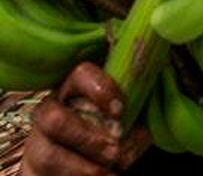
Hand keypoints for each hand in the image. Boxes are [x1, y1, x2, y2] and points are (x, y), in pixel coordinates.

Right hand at [22, 63, 148, 174]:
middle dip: (88, 138)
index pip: (81, 74)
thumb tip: (131, 133)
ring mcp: (37, 143)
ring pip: (48, 156)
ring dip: (83, 167)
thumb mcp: (128, 121)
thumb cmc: (113, 134)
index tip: (120, 111)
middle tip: (115, 152)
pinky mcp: (31, 171)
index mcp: (75, 89)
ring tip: (107, 172)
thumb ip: (134, 119)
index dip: (101, 90)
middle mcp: (49, 112)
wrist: (88, 162)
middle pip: (55, 119)